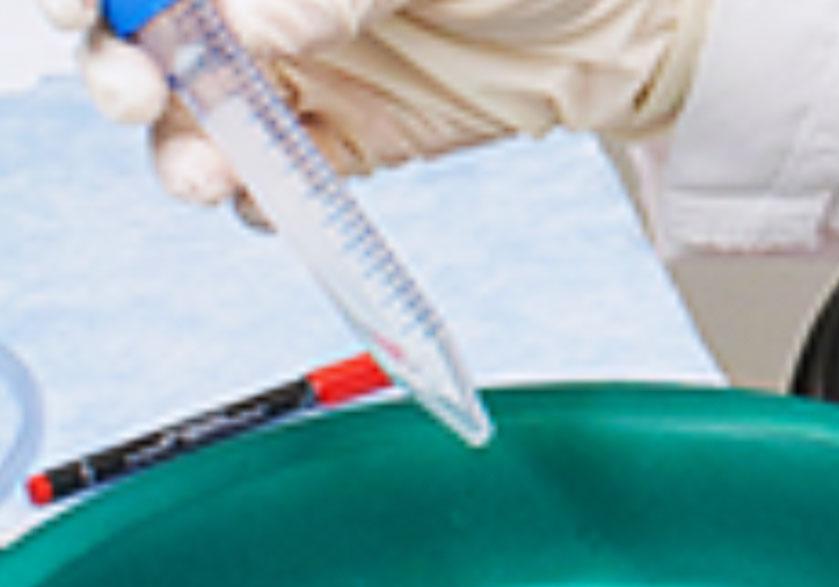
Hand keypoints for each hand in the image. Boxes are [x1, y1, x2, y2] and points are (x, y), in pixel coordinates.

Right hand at [37, 0, 707, 205]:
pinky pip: (272, 177)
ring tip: (195, 169)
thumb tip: (237, 22)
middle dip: (120, 65)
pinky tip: (256, 199)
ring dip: (176, 145)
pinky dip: (252, 197)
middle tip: (140, 90)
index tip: (89, 7)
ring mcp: (298, 68)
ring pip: (196, 114)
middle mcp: (264, 3)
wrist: (633, 23)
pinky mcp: (345, 138)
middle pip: (144, 36)